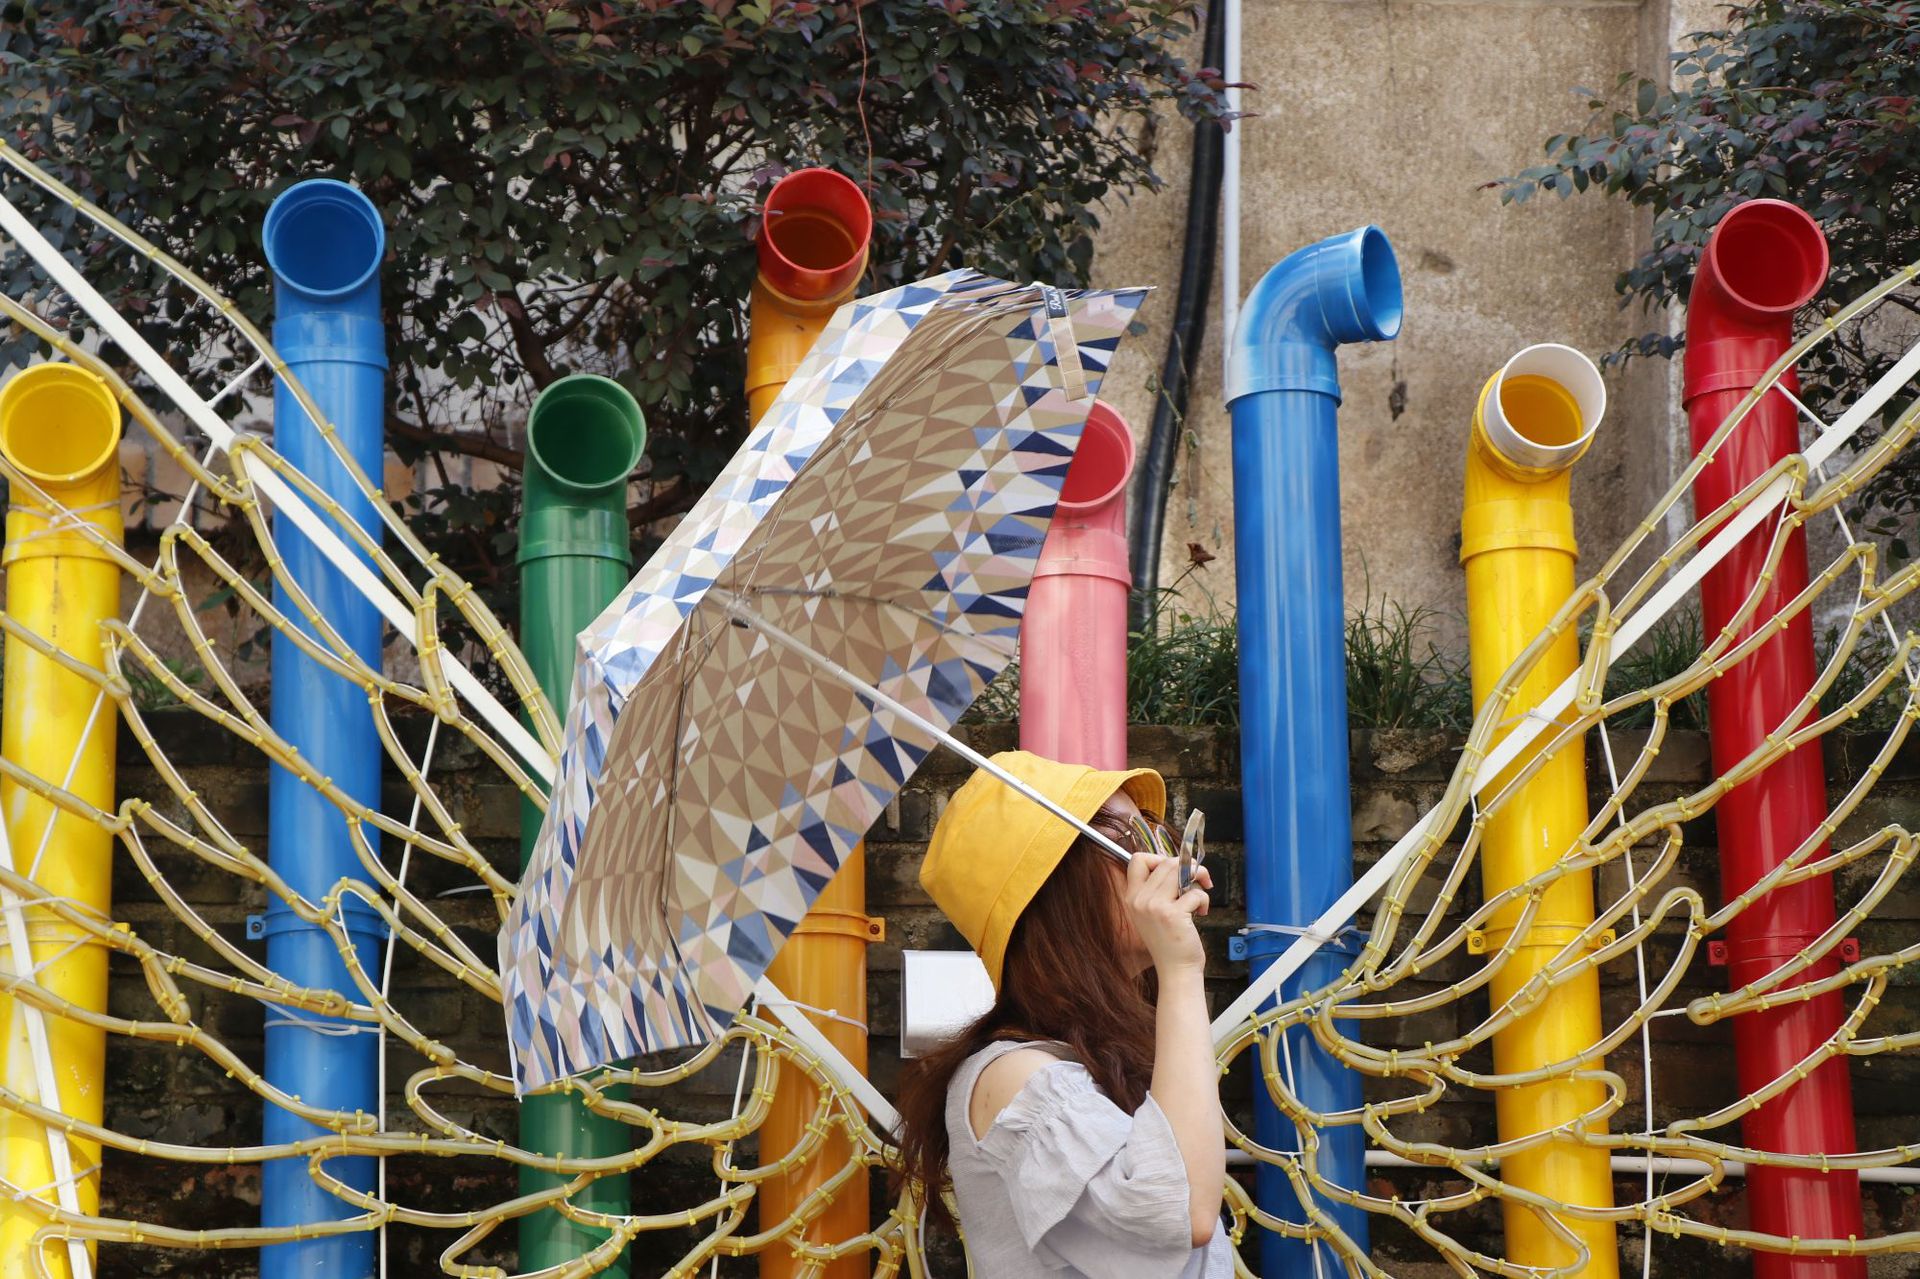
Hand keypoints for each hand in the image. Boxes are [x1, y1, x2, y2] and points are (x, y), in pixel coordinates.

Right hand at [1124, 851, 1211, 975]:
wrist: (1176, 971)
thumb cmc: (1169, 942)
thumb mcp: (1152, 913)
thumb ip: (1158, 889)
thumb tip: (1179, 864)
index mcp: (1132, 897)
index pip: (1137, 859)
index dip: (1159, 858)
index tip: (1174, 871)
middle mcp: (1139, 899)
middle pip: (1166, 862)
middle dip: (1188, 866)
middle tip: (1199, 878)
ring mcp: (1154, 907)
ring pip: (1180, 871)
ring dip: (1198, 878)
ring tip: (1201, 893)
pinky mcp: (1173, 914)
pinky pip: (1195, 892)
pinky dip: (1204, 900)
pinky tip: (1201, 912)